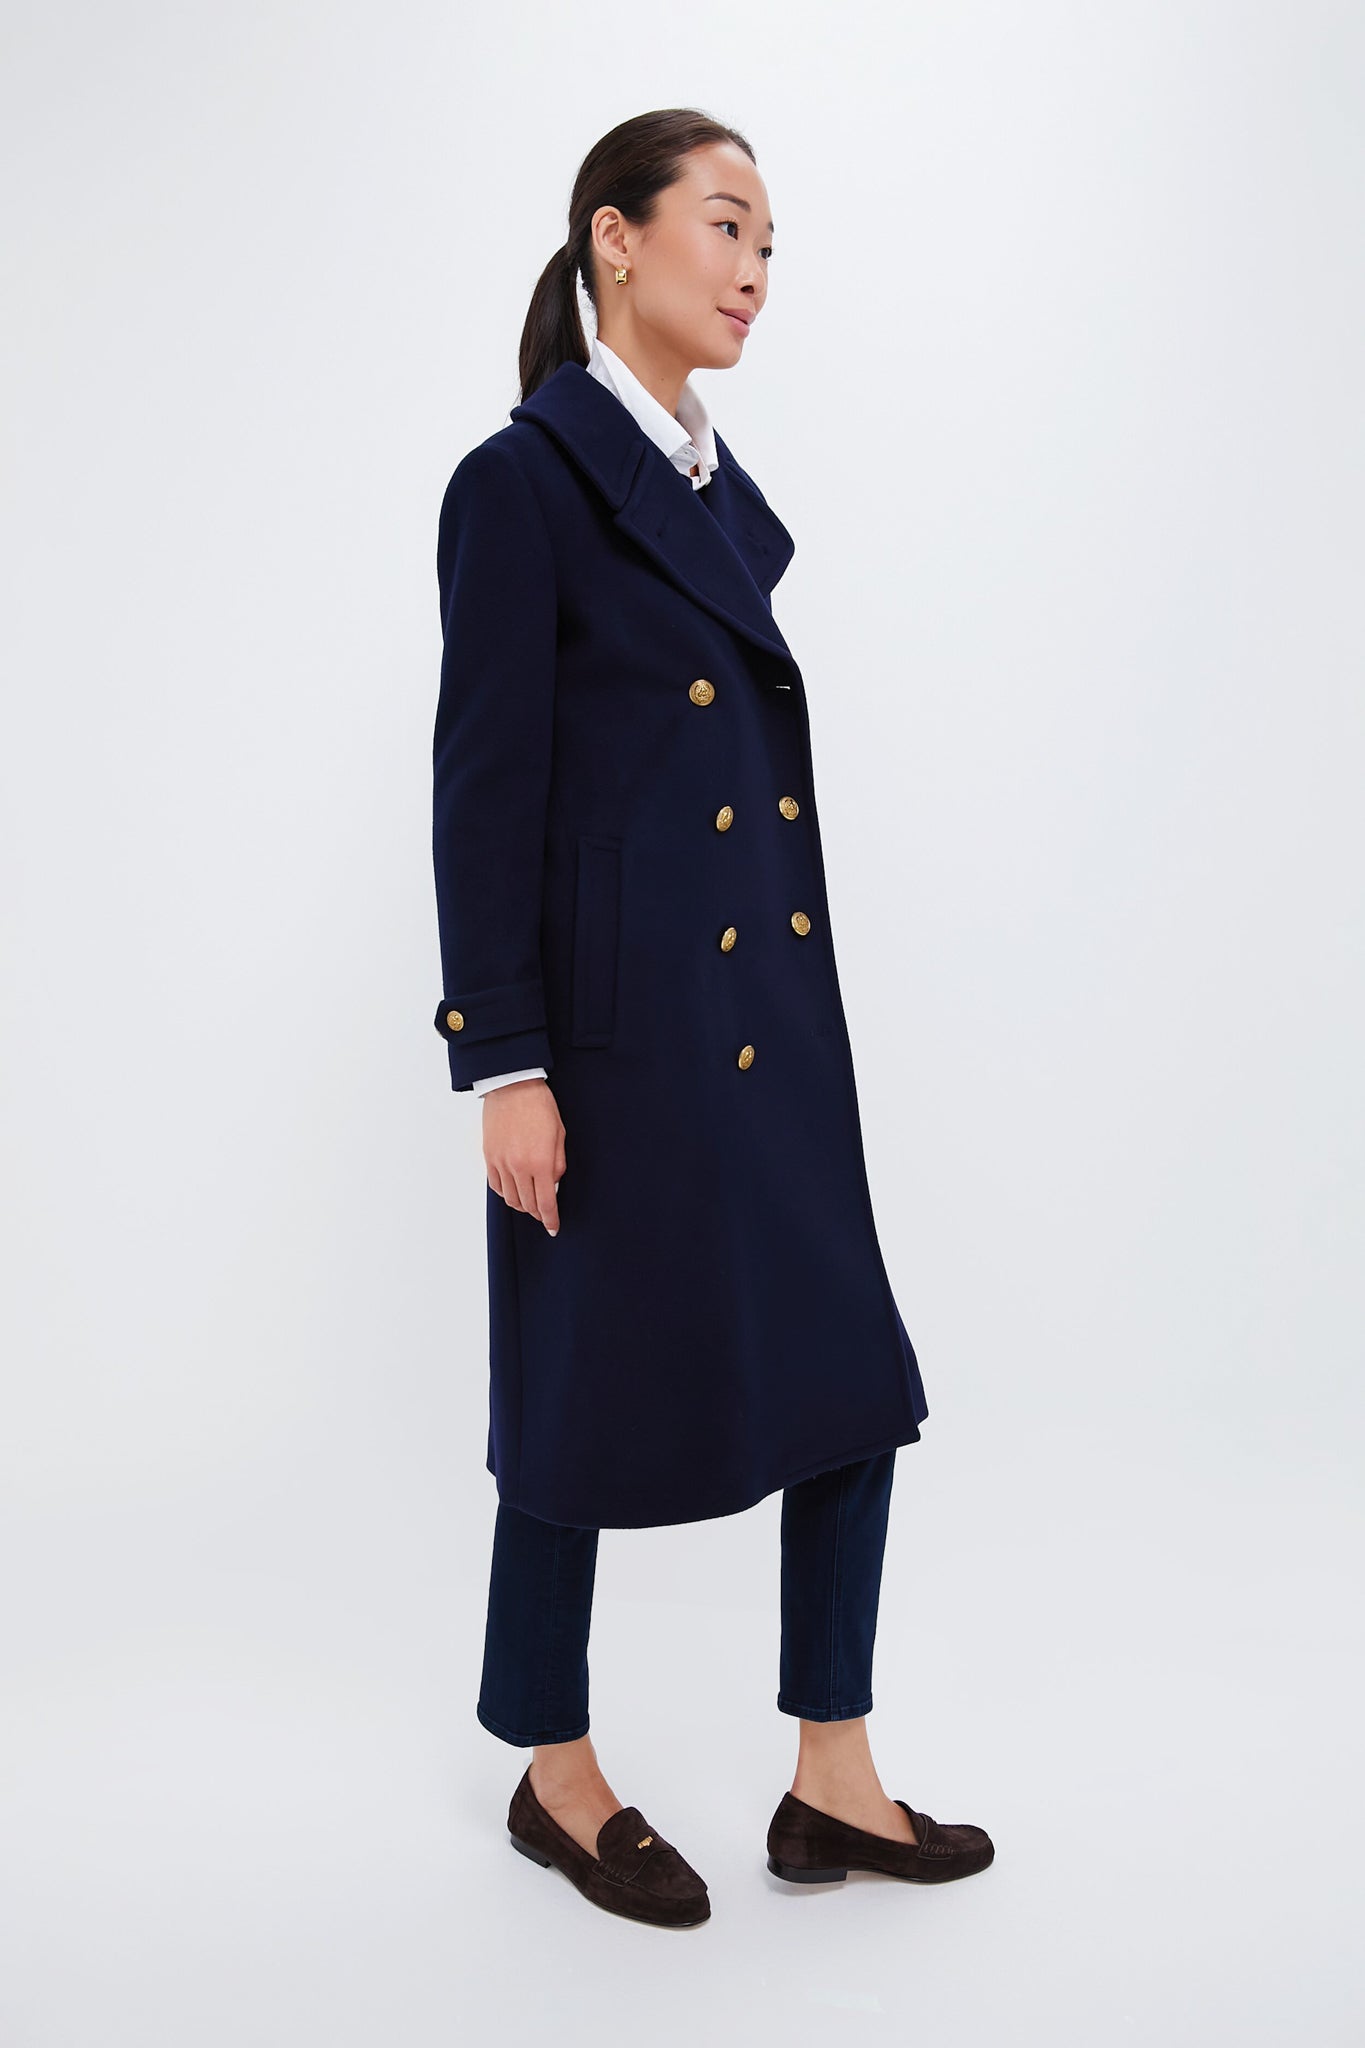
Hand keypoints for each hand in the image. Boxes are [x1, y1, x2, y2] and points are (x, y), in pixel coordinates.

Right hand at [482, 1078, 565, 1236]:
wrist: (513, 1087)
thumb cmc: (540, 1106)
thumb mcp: (560, 1135)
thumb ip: (558, 1164)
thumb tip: (553, 1184)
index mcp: (541, 1162)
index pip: (546, 1203)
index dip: (550, 1219)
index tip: (554, 1228)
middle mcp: (519, 1167)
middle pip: (528, 1205)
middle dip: (538, 1213)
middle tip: (545, 1213)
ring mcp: (501, 1163)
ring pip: (510, 1199)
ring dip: (522, 1205)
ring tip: (530, 1201)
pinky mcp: (489, 1156)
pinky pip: (496, 1186)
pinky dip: (506, 1193)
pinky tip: (514, 1189)